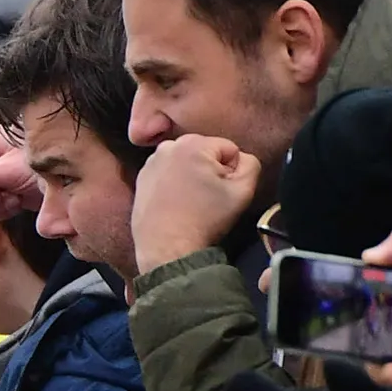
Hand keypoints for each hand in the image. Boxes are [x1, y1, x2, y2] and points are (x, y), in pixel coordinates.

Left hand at [130, 134, 261, 270]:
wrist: (167, 248)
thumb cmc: (206, 218)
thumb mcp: (242, 190)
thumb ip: (251, 164)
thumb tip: (241, 158)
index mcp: (192, 143)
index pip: (229, 149)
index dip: (232, 171)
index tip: (222, 191)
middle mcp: (167, 147)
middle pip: (205, 152)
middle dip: (211, 170)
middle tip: (208, 196)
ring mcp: (150, 162)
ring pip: (187, 162)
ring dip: (193, 176)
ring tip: (192, 201)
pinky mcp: (140, 179)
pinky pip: (169, 174)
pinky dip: (175, 183)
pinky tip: (176, 203)